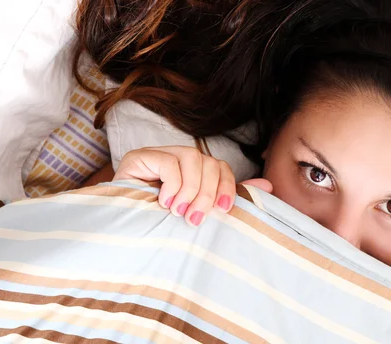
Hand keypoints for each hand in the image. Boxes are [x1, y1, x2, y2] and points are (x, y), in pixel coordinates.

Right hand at [114, 146, 270, 226]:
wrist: (121, 234)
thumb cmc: (160, 227)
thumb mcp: (199, 213)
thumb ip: (228, 198)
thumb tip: (269, 187)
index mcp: (194, 172)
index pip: (220, 166)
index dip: (227, 186)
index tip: (224, 210)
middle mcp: (178, 159)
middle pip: (208, 162)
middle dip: (207, 193)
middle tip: (194, 218)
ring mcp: (158, 155)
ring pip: (191, 158)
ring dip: (190, 190)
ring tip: (178, 212)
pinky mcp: (139, 157)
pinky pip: (168, 162)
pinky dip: (172, 185)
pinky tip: (164, 202)